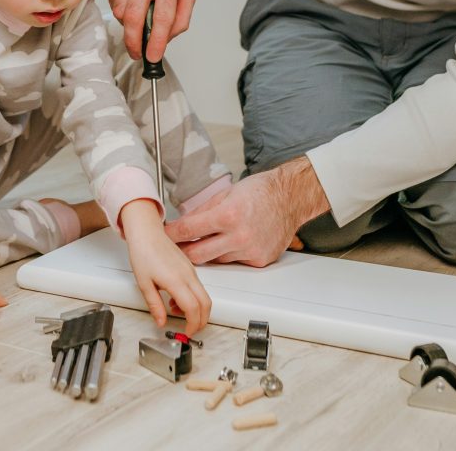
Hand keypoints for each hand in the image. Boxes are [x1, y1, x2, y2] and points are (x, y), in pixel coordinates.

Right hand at [108, 0, 194, 61]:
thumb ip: (181, 17)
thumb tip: (166, 39)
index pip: (162, 17)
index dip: (156, 41)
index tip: (153, 56)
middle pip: (134, 16)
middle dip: (134, 41)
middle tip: (137, 52)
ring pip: (121, 11)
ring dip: (128, 26)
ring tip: (138, 23)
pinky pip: (114, 2)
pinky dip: (121, 12)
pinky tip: (131, 7)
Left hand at [120, 199, 211, 333]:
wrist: (146, 232)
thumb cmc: (143, 252)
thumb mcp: (143, 283)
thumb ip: (154, 305)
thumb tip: (161, 322)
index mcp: (176, 281)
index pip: (192, 309)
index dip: (191, 325)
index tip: (185, 333)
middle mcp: (188, 276)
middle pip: (206, 304)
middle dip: (201, 321)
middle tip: (189, 330)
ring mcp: (191, 271)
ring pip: (204, 296)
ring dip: (196, 310)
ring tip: (175, 311)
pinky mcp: (190, 268)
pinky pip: (198, 288)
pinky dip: (193, 299)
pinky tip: (176, 299)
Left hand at [165, 158, 328, 266]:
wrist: (291, 198)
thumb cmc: (261, 192)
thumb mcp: (226, 194)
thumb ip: (202, 212)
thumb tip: (182, 224)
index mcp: (228, 215)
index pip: (188, 230)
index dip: (172, 234)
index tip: (164, 235)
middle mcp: (239, 236)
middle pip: (197, 255)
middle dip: (184, 251)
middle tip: (178, 247)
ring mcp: (250, 250)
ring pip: (217, 260)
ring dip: (210, 252)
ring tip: (212, 239)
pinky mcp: (259, 260)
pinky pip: (236, 262)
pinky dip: (231, 254)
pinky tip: (235, 241)